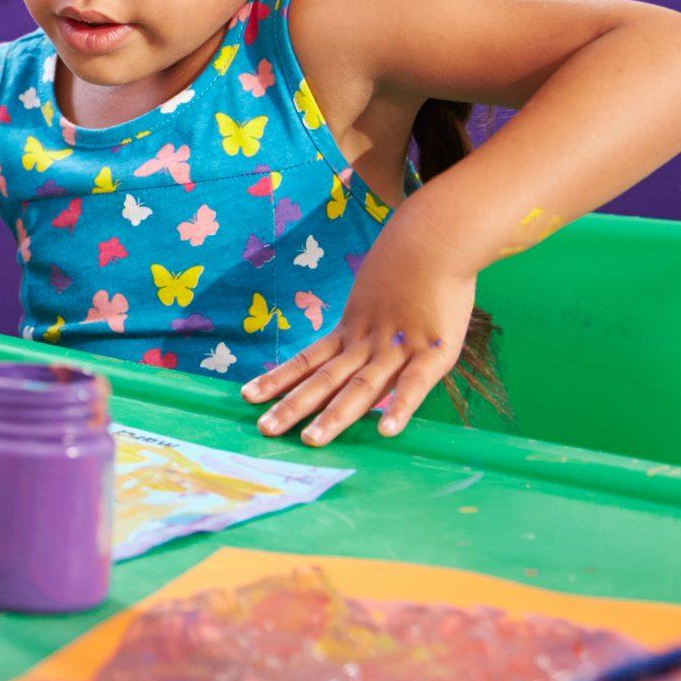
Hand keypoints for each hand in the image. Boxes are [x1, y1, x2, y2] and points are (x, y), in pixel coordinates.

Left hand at [242, 212, 473, 446]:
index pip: (305, 361)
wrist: (434, 240)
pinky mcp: (432, 353)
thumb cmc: (405, 269)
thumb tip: (347, 349)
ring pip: (361, 388)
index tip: (247, 396)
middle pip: (324, 380)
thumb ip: (362, 326)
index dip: (277, 380)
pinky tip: (388, 430)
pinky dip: (401, 407)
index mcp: (349, 331)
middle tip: (264, 430)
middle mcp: (365, 344)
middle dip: (293, 406)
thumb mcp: (371, 299)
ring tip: (312, 441)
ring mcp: (397, 349)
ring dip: (335, 416)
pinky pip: (415, 385)